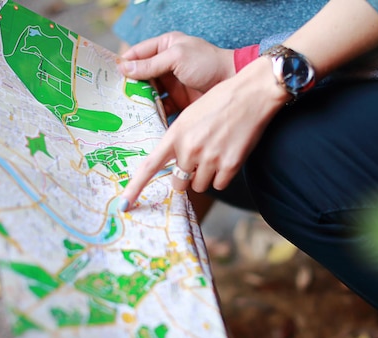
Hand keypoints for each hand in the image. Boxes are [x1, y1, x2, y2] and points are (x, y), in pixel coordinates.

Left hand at [119, 57, 289, 210]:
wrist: (252, 94)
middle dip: (186, 177)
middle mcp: (190, 148)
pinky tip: (228, 157)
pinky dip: (222, 177)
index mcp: (176, 134)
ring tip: (216, 153)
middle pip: (178, 183)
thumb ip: (178, 139)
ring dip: (205, 176)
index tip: (125, 204)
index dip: (135, 188)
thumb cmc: (221, 102)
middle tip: (197, 161)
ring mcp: (210, 158)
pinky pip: (219, 185)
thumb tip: (173, 164)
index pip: (150, 167)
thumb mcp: (190, 115)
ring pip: (199, 186)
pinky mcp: (230, 165)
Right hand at [120, 32, 235, 114]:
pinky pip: (161, 109)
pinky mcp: (179, 102)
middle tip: (113, 99)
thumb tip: (124, 69)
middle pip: (140, 77)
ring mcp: (172, 85)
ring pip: (149, 94)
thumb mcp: (177, 57)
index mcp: (165, 47)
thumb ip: (151, 64)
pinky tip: (143, 123)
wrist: (233, 82)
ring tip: (125, 113)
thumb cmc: (207, 62)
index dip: (123, 64)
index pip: (137, 54)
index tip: (108, 76)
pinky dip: (153, 115)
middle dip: (128, 87)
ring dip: (139, 103)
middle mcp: (166, 65)